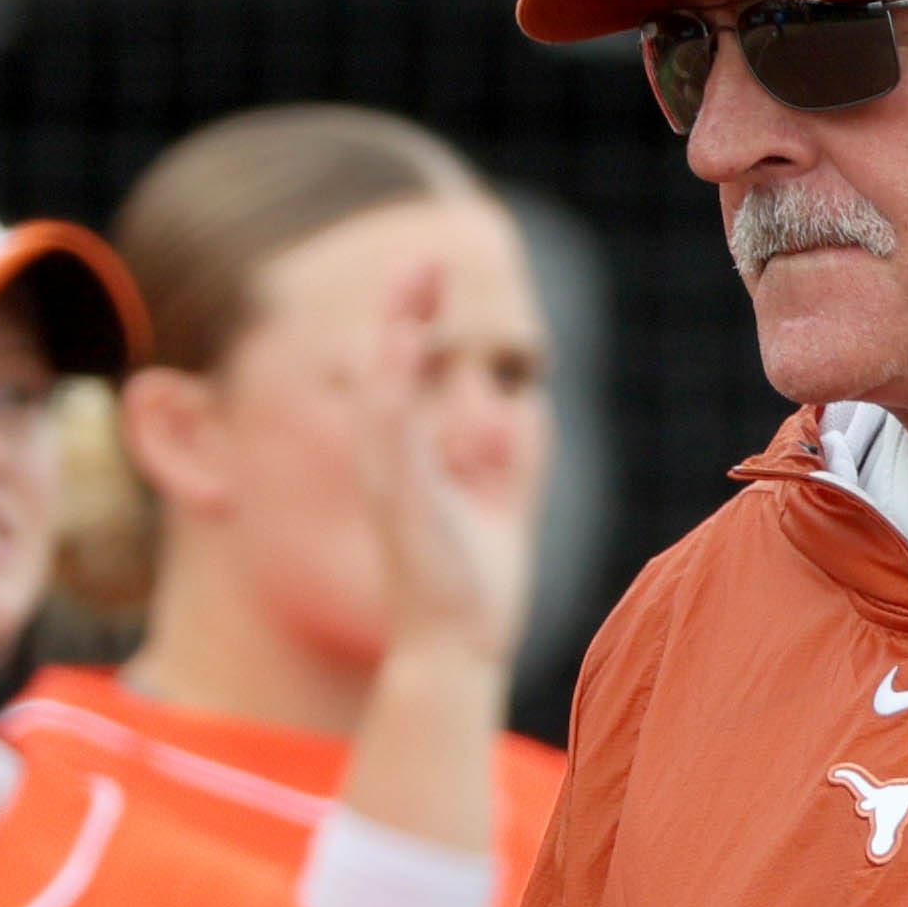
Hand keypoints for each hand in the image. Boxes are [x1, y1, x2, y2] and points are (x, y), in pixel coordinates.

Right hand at [341, 262, 535, 679]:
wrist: (460, 651)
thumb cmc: (477, 587)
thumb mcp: (505, 506)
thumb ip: (516, 456)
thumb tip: (528, 406)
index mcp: (410, 458)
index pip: (404, 370)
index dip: (415, 316)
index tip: (437, 268)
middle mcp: (388, 463)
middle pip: (382, 362)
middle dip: (402, 306)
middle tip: (427, 256)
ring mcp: (387, 481)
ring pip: (379, 386)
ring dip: (395, 328)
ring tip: (415, 275)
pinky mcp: (397, 503)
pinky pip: (388, 432)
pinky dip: (394, 383)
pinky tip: (405, 342)